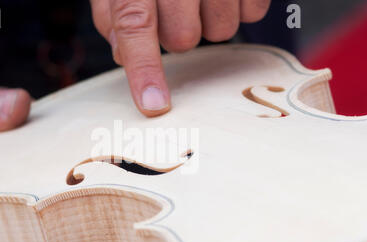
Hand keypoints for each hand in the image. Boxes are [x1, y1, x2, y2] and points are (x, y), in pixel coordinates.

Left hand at [91, 0, 270, 116]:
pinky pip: (253, 13)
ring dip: (210, 21)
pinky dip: (239, 7)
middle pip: (185, 39)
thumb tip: (123, 55)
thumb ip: (113, 15)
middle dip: (179, 34)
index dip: (145, 69)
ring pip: (221, 31)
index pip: (137, 24)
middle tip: (177, 7)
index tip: (154, 105)